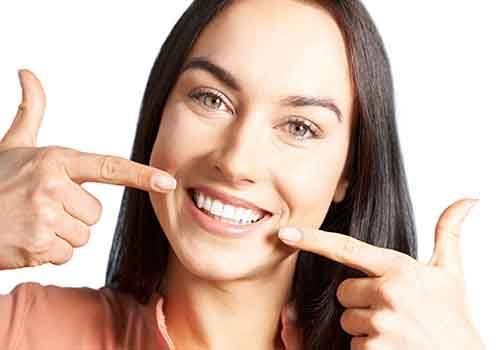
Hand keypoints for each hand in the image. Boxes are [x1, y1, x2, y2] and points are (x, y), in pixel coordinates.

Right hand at [0, 69, 176, 269]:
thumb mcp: (13, 145)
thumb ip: (31, 111)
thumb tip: (27, 72)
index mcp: (55, 160)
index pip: (108, 167)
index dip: (141, 175)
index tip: (167, 182)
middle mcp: (52, 186)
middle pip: (96, 213)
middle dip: (75, 215)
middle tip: (43, 207)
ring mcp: (45, 218)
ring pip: (83, 236)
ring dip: (62, 235)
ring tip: (33, 222)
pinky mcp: (37, 247)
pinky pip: (66, 255)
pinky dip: (49, 252)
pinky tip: (28, 239)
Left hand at [277, 199, 485, 348]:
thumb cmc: (453, 317)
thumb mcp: (450, 273)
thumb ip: (449, 233)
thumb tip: (468, 200)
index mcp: (400, 269)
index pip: (347, 248)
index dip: (313, 239)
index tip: (286, 233)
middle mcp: (389, 293)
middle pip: (344, 292)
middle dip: (360, 302)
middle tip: (391, 310)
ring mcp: (382, 323)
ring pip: (348, 320)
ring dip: (365, 327)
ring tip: (395, 330)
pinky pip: (354, 346)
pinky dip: (369, 349)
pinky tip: (393, 347)